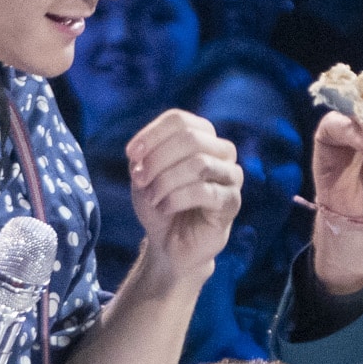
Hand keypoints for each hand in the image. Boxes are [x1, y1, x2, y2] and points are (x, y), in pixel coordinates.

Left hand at [126, 108, 245, 278]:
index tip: (131, 155)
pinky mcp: (232, 202)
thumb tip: (142, 153)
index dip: (152, 134)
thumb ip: (144, 156)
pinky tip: (164, 208)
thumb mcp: (143, 174)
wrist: (170, 242)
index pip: (179, 120)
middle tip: (140, 180)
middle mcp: (222, 151)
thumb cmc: (158, 203)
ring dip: (166, 181)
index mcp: (202, 136)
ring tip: (152, 197)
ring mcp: (231, 175)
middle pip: (190, 138)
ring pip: (199, 163)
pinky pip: (204, 191)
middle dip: (158, 160)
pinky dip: (176, 199)